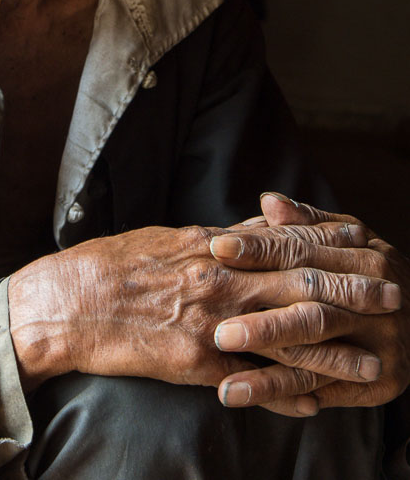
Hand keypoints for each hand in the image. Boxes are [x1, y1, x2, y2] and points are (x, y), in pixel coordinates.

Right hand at [7, 219, 376, 402]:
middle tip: (394, 293)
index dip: (331, 241)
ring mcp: (209, 320)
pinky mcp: (193, 361)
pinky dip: (286, 391)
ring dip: (335, 348)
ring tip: (374, 360)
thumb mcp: (168, 239)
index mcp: (213, 245)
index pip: (285, 239)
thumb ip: (216, 238)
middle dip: (351, 288)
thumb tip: (254, 229)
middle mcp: (219, 277)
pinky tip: (316, 404)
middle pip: (299, 281)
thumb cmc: (114, 265)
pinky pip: (250, 380)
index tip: (368, 240)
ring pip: (285, 332)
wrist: (69, 300)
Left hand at [212, 195, 409, 412]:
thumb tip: (269, 202)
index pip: (303, 252)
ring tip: (224, 382)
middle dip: (261, 320)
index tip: (217, 248)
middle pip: (310, 308)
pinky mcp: (381, 380)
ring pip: (316, 355)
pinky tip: (245, 395)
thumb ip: (307, 223)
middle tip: (216, 327)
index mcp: (365, 256)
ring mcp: (380, 343)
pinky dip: (282, 394)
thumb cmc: (371, 269)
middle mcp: (375, 301)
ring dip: (267, 370)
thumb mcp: (348, 238)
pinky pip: (324, 389)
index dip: (259, 249)